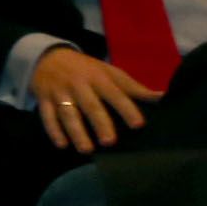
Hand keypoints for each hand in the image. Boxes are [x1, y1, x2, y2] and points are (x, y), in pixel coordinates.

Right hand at [31, 44, 156, 153]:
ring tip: (86, 149)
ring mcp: (59, 92)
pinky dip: (53, 130)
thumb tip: (163, 97)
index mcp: (98, 77)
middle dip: (100, 123)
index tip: (138, 124)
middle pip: (90, 105)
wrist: (48, 56)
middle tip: (110, 142)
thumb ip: (133, 88)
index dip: (126, 108)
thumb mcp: (109, 72)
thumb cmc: (86, 69)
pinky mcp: (43, 99)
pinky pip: (47, 116)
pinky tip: (62, 144)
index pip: (115, 94)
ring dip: (76, 131)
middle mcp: (79, 85)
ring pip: (68, 113)